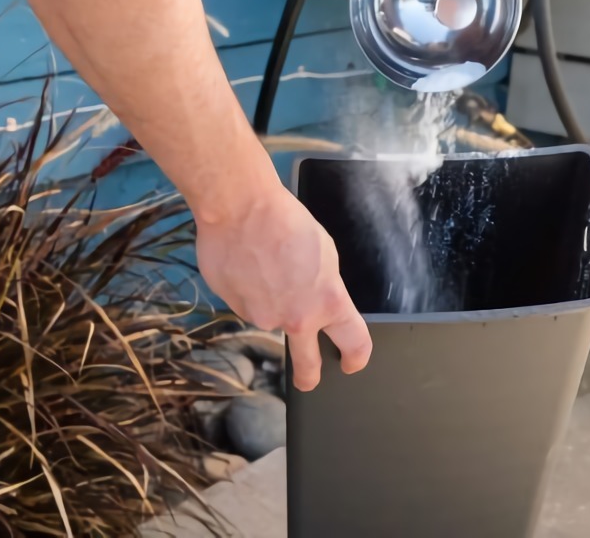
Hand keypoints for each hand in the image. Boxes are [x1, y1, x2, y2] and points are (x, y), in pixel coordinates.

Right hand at [195, 183, 370, 391]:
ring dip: (271, 302)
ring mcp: (261, 317)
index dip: (357, 357)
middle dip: (310, 377)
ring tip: (265, 263)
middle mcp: (294, 319)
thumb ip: (323, 288)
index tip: (352, 363)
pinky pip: (246, 303)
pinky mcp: (233, 308)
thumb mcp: (325, 254)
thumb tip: (316, 302)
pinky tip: (247, 263)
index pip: (354, 342)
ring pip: (270, 318)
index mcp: (328, 303)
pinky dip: (248, 290)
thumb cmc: (287, 222)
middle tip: (310, 379)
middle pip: (306, 365)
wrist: (241, 209)